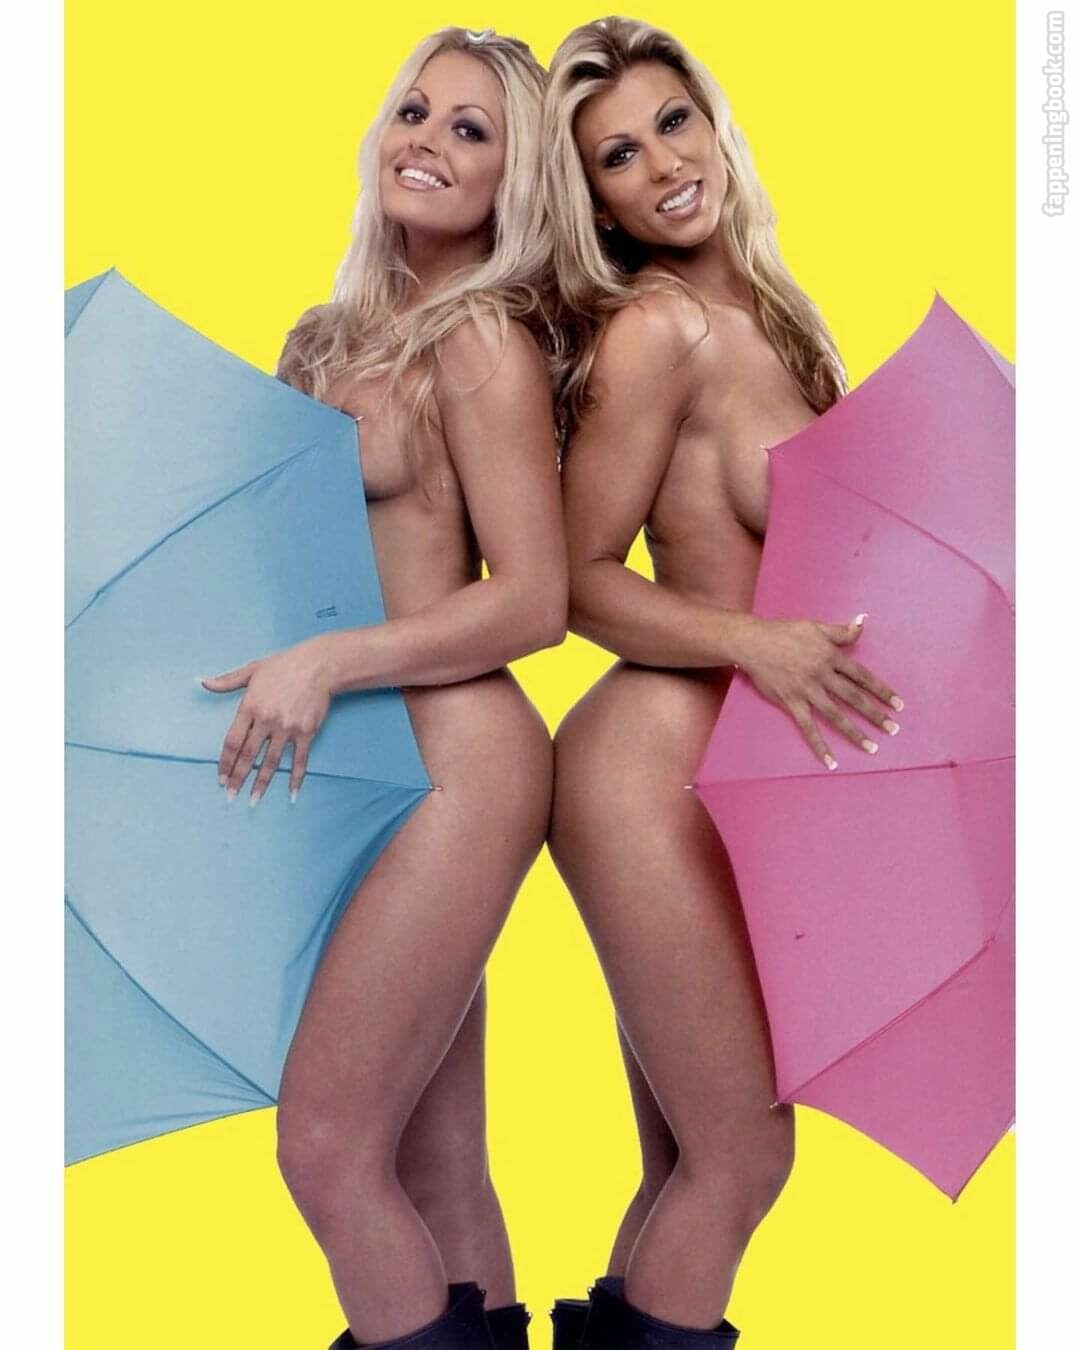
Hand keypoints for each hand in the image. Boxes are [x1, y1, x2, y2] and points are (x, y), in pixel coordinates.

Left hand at [201, 639, 332, 802]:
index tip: (221, 778)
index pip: (233, 742)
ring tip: (253, 800)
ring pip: (271, 762)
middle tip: (230, 796)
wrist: (319, 665)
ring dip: (261, 783)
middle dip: (238, 778)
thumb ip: (227, 681)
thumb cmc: (284, 665)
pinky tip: (292, 793)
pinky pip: (299, 760)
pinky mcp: (306, 732)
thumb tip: (202, 682)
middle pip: (248, 756)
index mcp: (250, 707)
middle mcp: (267, 720)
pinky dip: (296, 778)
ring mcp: (287, 728)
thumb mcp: (252, 670)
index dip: (225, 763)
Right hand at [731, 613, 903, 769]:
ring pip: (836, 715)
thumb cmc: (783, 632)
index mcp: (830, 656)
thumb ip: (841, 630)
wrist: (753, 643)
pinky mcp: (791, 702)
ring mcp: (807, 690)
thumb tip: (863, 620)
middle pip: (854, 698)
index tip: (897, 704)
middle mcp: (822, 675)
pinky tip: (830, 761)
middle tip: (893, 729)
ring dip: (855, 733)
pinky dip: (819, 745)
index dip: (881, 691)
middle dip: (875, 714)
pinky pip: (808, 727)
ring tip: (872, 747)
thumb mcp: (815, 626)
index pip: (862, 677)